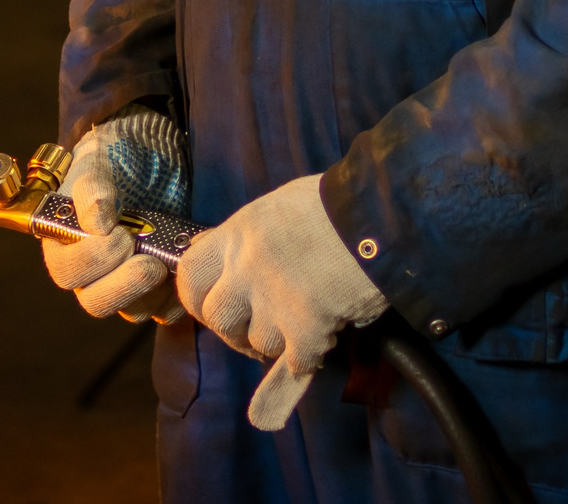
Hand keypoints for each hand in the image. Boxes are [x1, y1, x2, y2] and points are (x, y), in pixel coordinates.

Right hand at [42, 110, 183, 320]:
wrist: (155, 152)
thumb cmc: (115, 155)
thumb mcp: (97, 160)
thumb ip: (91, 188)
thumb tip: (95, 223)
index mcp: (65, 243)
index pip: (66, 271)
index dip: (90, 261)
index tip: (119, 236)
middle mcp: (92, 270)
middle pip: (96, 301)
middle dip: (124, 286)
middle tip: (150, 263)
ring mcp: (126, 281)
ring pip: (134, 310)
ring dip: (153, 292)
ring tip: (171, 262)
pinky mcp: (159, 287)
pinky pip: (167, 310)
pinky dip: (179, 296)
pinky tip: (188, 268)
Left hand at [176, 175, 388, 429]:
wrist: (377, 217)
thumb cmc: (332, 206)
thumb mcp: (275, 209)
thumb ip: (247, 238)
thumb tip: (222, 258)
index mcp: (237, 234)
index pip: (189, 274)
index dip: (196, 297)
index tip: (210, 307)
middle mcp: (245, 268)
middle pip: (217, 319)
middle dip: (234, 331)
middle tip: (254, 332)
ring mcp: (273, 300)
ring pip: (258, 343)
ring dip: (279, 341)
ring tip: (303, 322)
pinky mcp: (304, 328)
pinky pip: (297, 361)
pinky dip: (310, 356)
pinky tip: (324, 338)